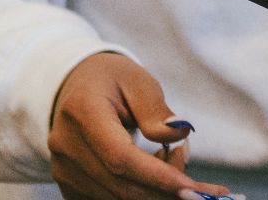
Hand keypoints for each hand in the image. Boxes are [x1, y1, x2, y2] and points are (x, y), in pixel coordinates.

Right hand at [49, 52, 240, 199]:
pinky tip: (155, 168)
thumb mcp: (138, 81)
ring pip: (118, 197)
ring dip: (157, 190)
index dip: (158, 176)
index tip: (194, 188)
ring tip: (174, 157)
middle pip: (121, 185)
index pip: (120, 156)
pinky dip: (142, 192)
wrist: (75, 87)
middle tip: (204, 186)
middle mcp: (67, 146)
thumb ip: (157, 111)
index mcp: (82, 111)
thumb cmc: (113, 80)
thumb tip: (180, 133)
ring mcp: (64, 170)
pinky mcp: (69, 185)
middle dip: (166, 191)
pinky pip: (110, 199)